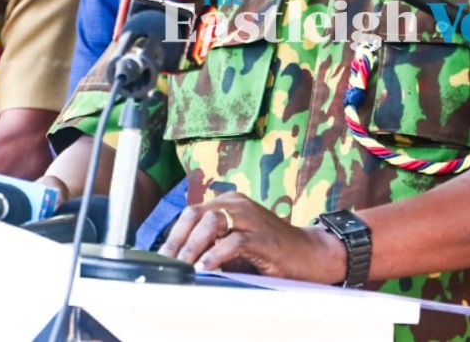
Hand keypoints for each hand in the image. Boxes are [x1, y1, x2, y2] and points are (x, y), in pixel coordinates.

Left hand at [158, 191, 346, 284]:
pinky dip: (215, 255)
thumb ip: (212, 243)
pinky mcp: (261, 236)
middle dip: (177, 241)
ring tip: (183, 267)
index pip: (191, 213)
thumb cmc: (270, 250)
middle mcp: (237, 204)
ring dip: (192, 247)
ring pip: (211, 224)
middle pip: (196, 215)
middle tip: (167, 264)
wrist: (308, 253)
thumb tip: (181, 259)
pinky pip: (233, 241)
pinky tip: (205, 267)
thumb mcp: (235, 241)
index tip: (162, 257)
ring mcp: (250, 217)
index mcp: (229, 202)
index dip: (173, 235)